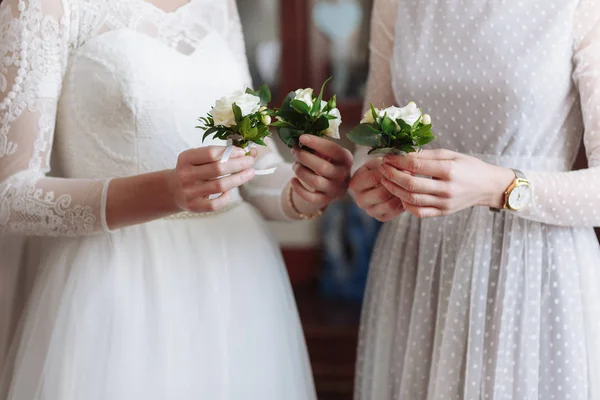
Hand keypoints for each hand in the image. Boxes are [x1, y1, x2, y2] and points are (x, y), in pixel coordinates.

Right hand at [169, 146, 255, 212]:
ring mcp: (189, 192)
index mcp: (186, 158)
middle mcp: (186, 174)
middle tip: (250, 162)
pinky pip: (215, 204)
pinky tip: (229, 191)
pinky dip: (226, 197)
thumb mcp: (199, 158)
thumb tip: (249, 152)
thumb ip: (220, 154)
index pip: (211, 153)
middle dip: (238, 164)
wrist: (174, 190)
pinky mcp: (194, 206)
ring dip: (238, 179)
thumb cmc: (193, 170)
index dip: (230, 152)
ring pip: (220, 186)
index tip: (242, 152)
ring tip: (249, 173)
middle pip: (218, 169)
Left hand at [289, 134, 352, 211]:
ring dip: (300, 171)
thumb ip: (318, 147)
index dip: (316, 143)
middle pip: (322, 167)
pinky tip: (293, 180)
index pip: (333, 150)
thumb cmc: (328, 162)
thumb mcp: (328, 153)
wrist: (332, 184)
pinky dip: (299, 189)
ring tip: (295, 165)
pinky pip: (311, 198)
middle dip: (304, 157)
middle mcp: (343, 175)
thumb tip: (300, 140)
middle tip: (294, 151)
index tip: (301, 138)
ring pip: (315, 182)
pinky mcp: (326, 200)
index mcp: (346, 159)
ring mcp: (335, 189)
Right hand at [349, 158, 404, 221]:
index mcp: (355, 184)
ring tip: (406, 185)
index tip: (398, 166)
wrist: (379, 182)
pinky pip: (395, 211)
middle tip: (406, 177)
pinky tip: (404, 193)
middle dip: (396, 185)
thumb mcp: (378, 162)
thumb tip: (401, 168)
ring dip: (400, 194)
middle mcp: (359, 200)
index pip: (373, 178)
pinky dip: (402, 202)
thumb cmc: (379, 169)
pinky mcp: (381, 217)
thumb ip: (386, 163)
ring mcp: (370, 211)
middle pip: (381, 194)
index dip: (389, 172)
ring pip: (390, 204)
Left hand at [378, 149, 514, 217]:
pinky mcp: (443, 213)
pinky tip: (400, 195)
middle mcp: (446, 189)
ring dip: (394, 189)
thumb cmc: (468, 166)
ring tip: (386, 180)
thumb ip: (426, 155)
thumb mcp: (450, 154)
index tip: (387, 157)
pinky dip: (406, 205)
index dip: (397, 162)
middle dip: (391, 176)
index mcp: (449, 170)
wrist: (488, 186)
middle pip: (410, 185)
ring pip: (411, 200)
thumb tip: (402, 153)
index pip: (415, 166)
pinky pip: (419, 212)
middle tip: (382, 168)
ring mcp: (444, 203)